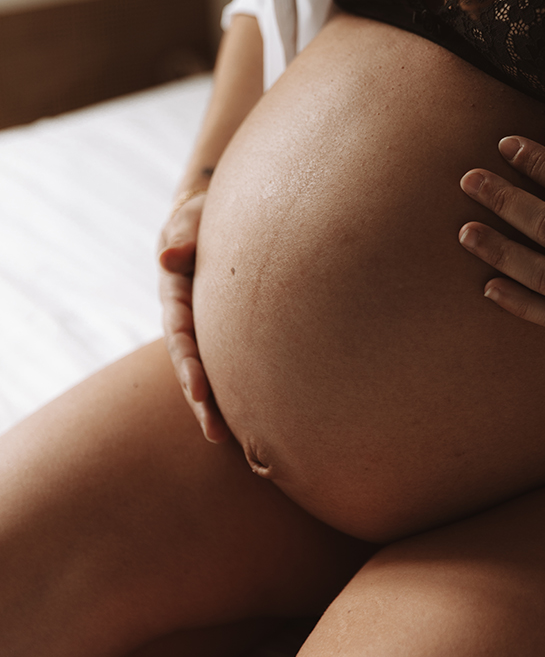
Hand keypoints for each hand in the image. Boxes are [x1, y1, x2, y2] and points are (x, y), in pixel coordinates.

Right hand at [158, 193, 230, 441]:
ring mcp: (208, 325)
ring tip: (234, 441)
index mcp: (176, 293)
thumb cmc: (199, 214)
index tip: (199, 392)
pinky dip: (240, 385)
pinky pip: (233, 360)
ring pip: (213, 368)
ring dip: (220, 403)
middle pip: (193, 364)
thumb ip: (182, 235)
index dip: (187, 364)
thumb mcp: (187, 217)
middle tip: (216, 432)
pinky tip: (263, 413)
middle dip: (202, 399)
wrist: (214, 214)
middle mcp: (189, 317)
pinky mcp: (229, 329)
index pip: (180, 334)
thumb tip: (169, 259)